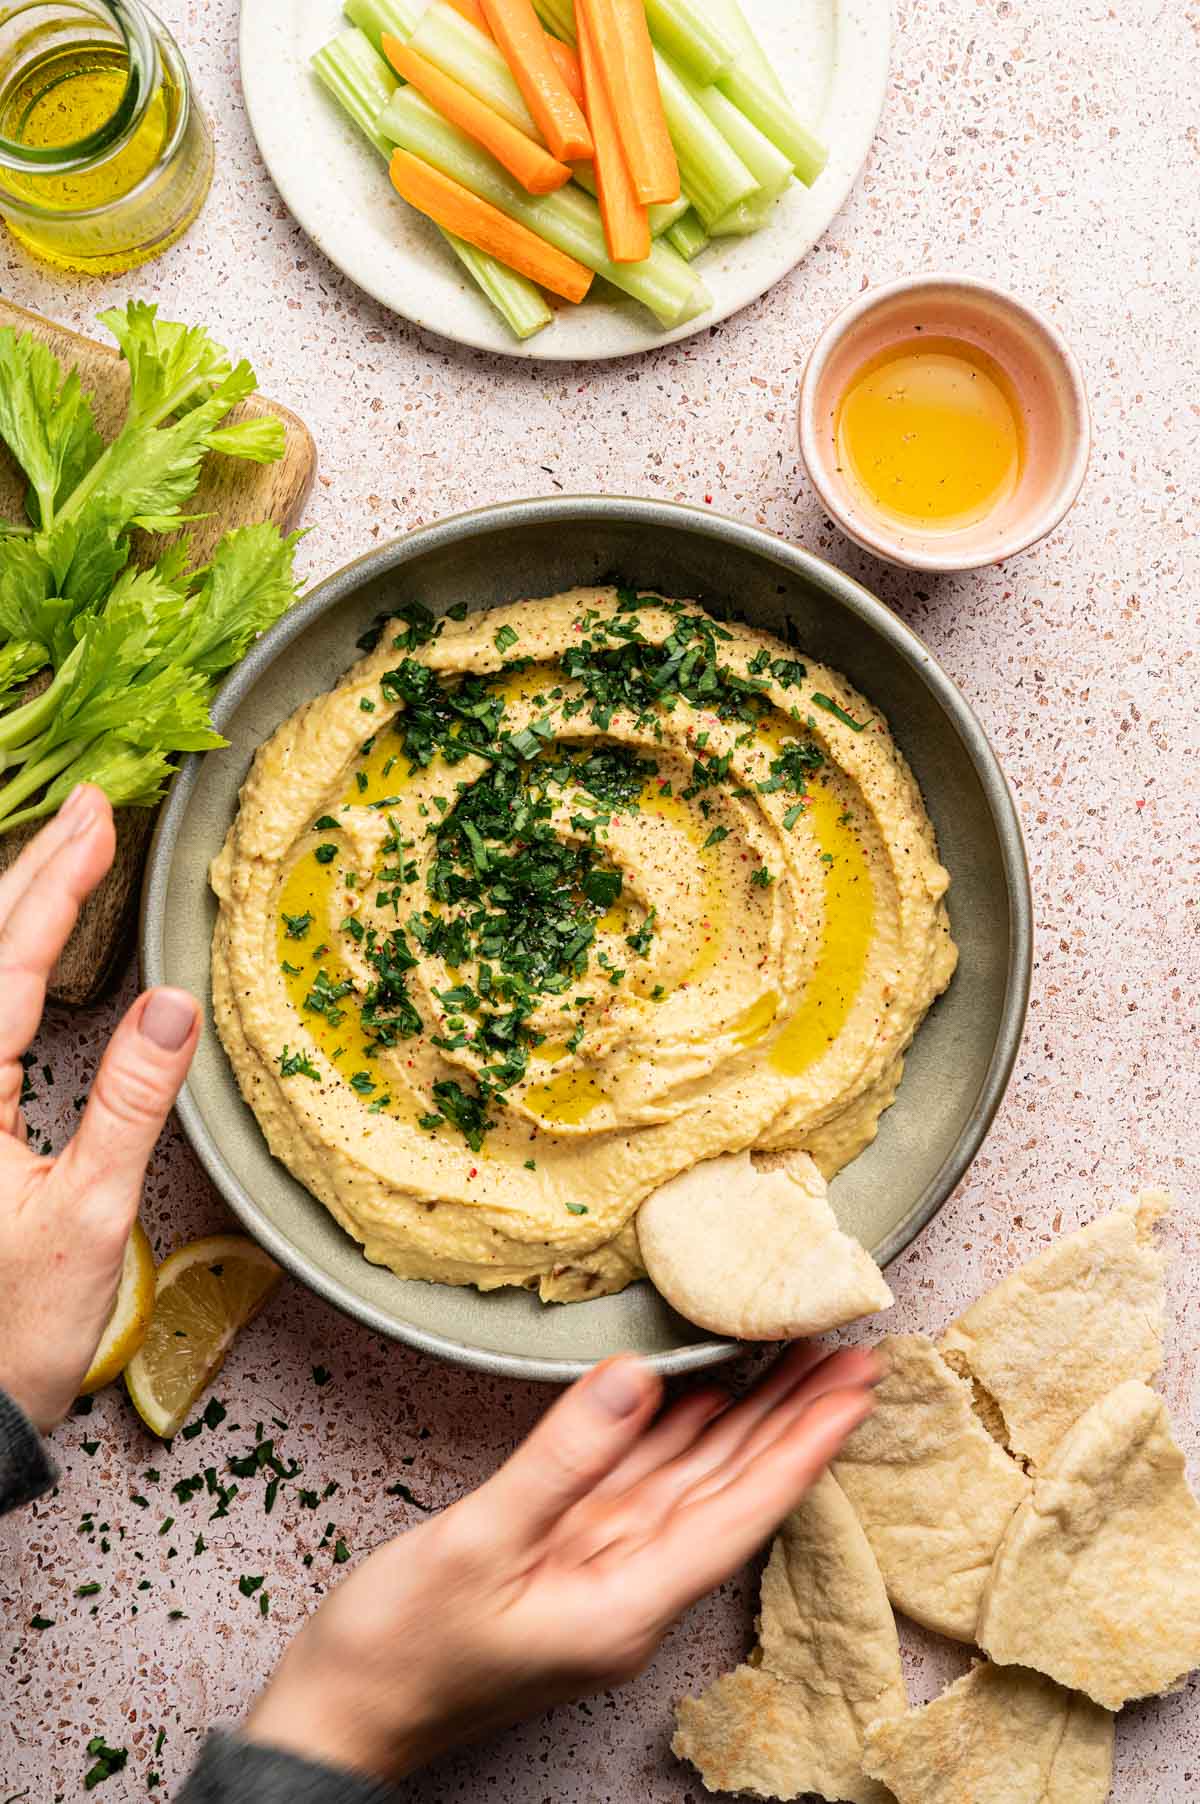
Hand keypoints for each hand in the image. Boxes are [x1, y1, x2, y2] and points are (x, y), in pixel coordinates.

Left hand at [0, 785, 199, 1431]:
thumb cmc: (11, 1328)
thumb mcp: (87, 1217)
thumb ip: (129, 1103)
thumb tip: (171, 1004)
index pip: (10, 962)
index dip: (56, 881)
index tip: (99, 817)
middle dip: (35, 870)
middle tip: (90, 806)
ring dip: (21, 907)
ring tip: (68, 851)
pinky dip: (13, 963)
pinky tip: (34, 944)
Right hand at [246, 1341, 878, 1781]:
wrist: (337, 1719)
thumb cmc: (397, 1654)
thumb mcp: (477, 1548)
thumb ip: (560, 1461)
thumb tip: (635, 1379)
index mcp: (626, 1604)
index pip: (741, 1513)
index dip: (803, 1447)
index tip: (854, 1389)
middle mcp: (630, 1587)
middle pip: (731, 1492)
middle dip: (793, 1420)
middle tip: (846, 1349)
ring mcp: (598, 1570)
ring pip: (689, 1481)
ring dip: (743, 1419)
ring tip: (792, 1355)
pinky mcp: (562, 1555)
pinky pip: (636, 1484)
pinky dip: (672, 1435)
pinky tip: (699, 1394)